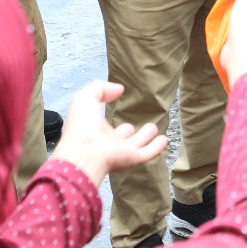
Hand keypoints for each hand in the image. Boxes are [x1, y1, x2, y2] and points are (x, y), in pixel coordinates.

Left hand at [53, 81, 167, 184]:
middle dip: (127, 130)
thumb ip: (101, 88)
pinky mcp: (131, 158)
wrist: (85, 151)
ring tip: (154, 128)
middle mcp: (106, 141)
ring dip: (144, 137)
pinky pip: (146, 153)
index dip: (106, 114)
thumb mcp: (86, 98)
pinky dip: (156, 147)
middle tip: (133, 124)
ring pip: (136, 144)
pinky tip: (164, 140)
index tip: (115, 107)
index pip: (102, 123)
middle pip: (121, 136)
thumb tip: (119, 89)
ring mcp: (120, 151)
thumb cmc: (82, 125)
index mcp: (93, 128)